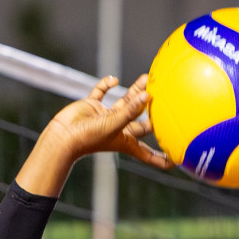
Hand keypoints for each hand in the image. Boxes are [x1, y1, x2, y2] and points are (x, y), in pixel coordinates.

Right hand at [16, 75, 168, 196]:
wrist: (63, 135)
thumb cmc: (89, 137)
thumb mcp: (114, 124)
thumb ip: (131, 110)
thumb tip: (148, 95)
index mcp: (125, 141)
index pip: (147, 153)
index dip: (160, 158)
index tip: (175, 161)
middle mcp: (118, 129)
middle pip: (140, 120)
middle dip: (151, 110)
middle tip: (165, 96)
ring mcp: (105, 116)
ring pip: (125, 102)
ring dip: (135, 91)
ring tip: (146, 78)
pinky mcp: (92, 106)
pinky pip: (102, 92)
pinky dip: (107, 85)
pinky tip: (114, 79)